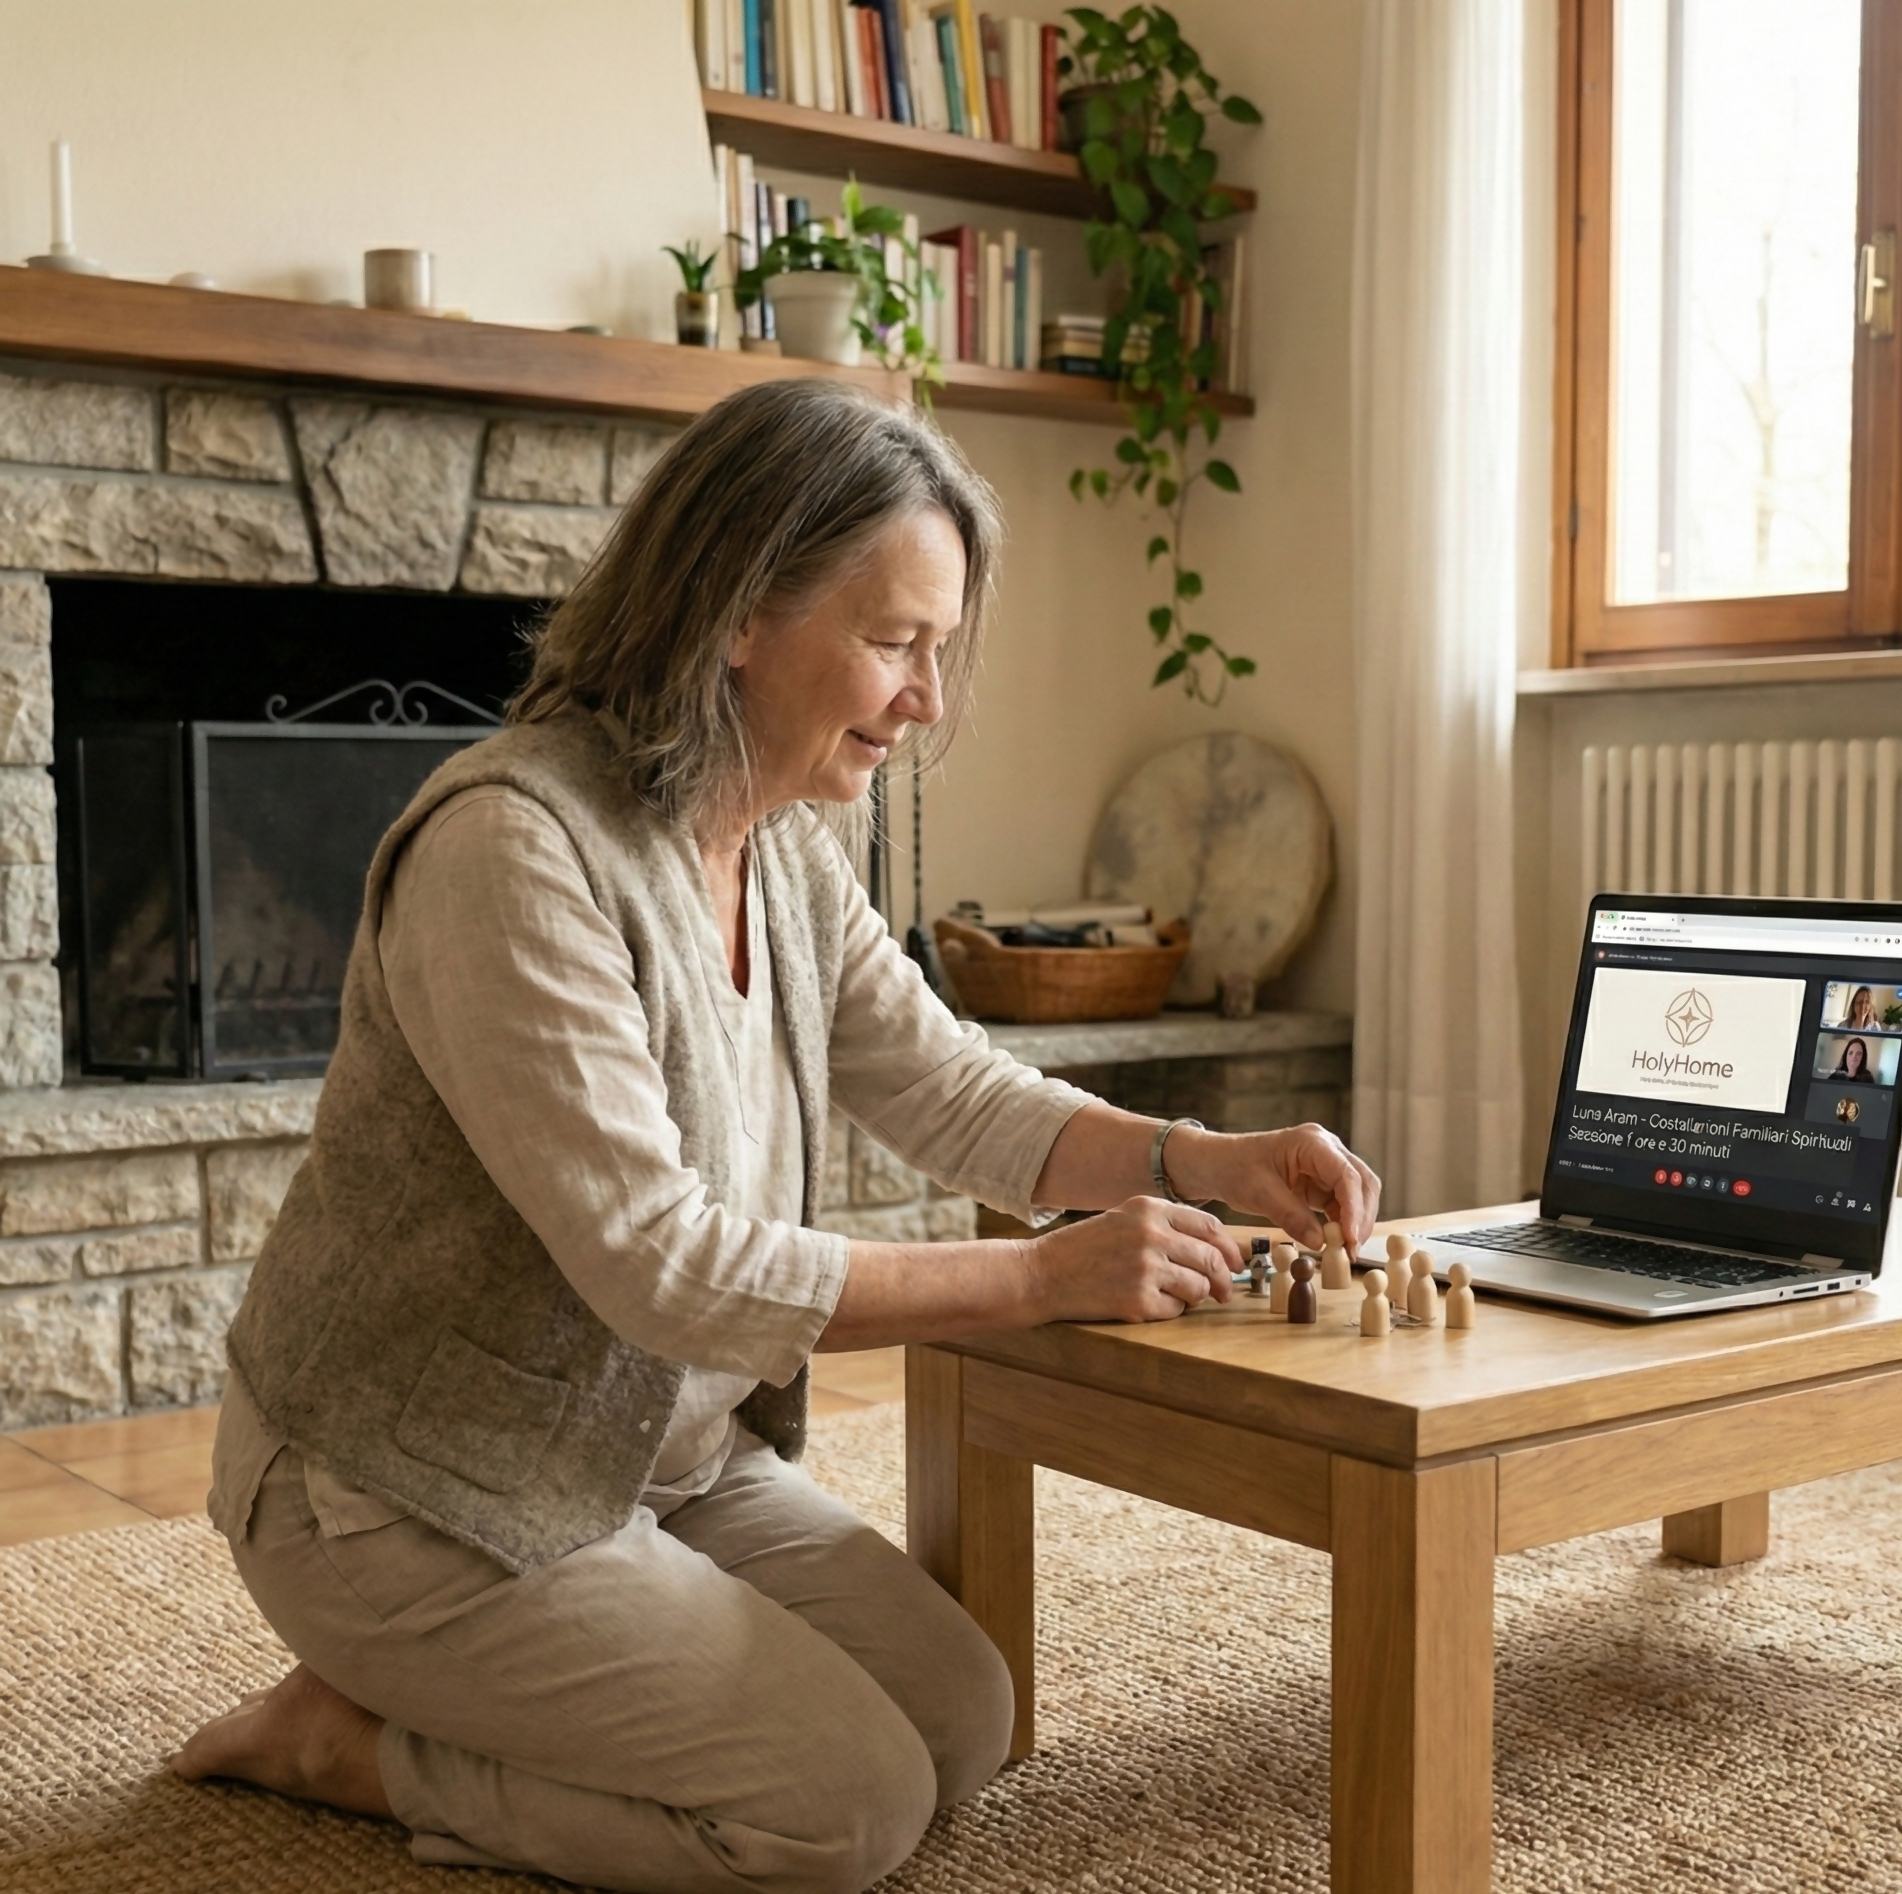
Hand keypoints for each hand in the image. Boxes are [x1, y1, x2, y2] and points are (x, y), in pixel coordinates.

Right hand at [1024, 1198, 1243, 1323]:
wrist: (1041, 1274)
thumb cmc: (1083, 1249)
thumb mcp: (1123, 1219)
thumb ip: (1164, 1226)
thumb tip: (1214, 1248)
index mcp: (1149, 1209)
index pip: (1209, 1227)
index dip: (1229, 1248)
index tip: (1235, 1263)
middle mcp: (1151, 1234)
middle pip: (1211, 1259)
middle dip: (1223, 1280)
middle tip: (1223, 1293)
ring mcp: (1146, 1268)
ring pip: (1198, 1287)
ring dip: (1193, 1296)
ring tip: (1170, 1295)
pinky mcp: (1138, 1301)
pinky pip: (1175, 1311)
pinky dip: (1167, 1311)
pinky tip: (1145, 1304)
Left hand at [1172, 1122, 1380, 1253]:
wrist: (1218, 1164)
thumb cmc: (1234, 1168)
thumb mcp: (1260, 1193)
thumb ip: (1291, 1216)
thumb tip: (1320, 1242)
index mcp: (1312, 1142)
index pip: (1346, 1175)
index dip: (1354, 1208)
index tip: (1350, 1238)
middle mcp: (1327, 1150)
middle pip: (1362, 1183)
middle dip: (1362, 1218)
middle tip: (1352, 1251)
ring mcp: (1327, 1166)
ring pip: (1357, 1195)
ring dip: (1356, 1223)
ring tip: (1345, 1252)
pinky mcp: (1322, 1183)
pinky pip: (1342, 1204)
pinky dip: (1343, 1224)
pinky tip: (1335, 1243)